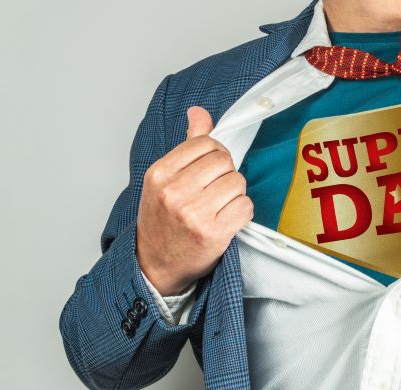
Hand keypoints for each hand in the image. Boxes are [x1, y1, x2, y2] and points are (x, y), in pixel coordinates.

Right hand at [136, 106, 252, 294]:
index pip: (205, 143)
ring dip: (234, 194)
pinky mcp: (213, 233)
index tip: (210, 169)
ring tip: (218, 206)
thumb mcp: (164, 180)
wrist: (156, 266)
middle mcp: (174, 192)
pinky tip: (226, 219)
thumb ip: (186, 145)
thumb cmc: (162, 221)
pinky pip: (245, 206)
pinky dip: (241, 212)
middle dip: (225, 173)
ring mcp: (193, 214)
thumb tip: (199, 112)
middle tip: (214, 190)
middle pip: (224, 161)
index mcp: (159, 174)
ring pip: (237, 182)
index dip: (215, 154)